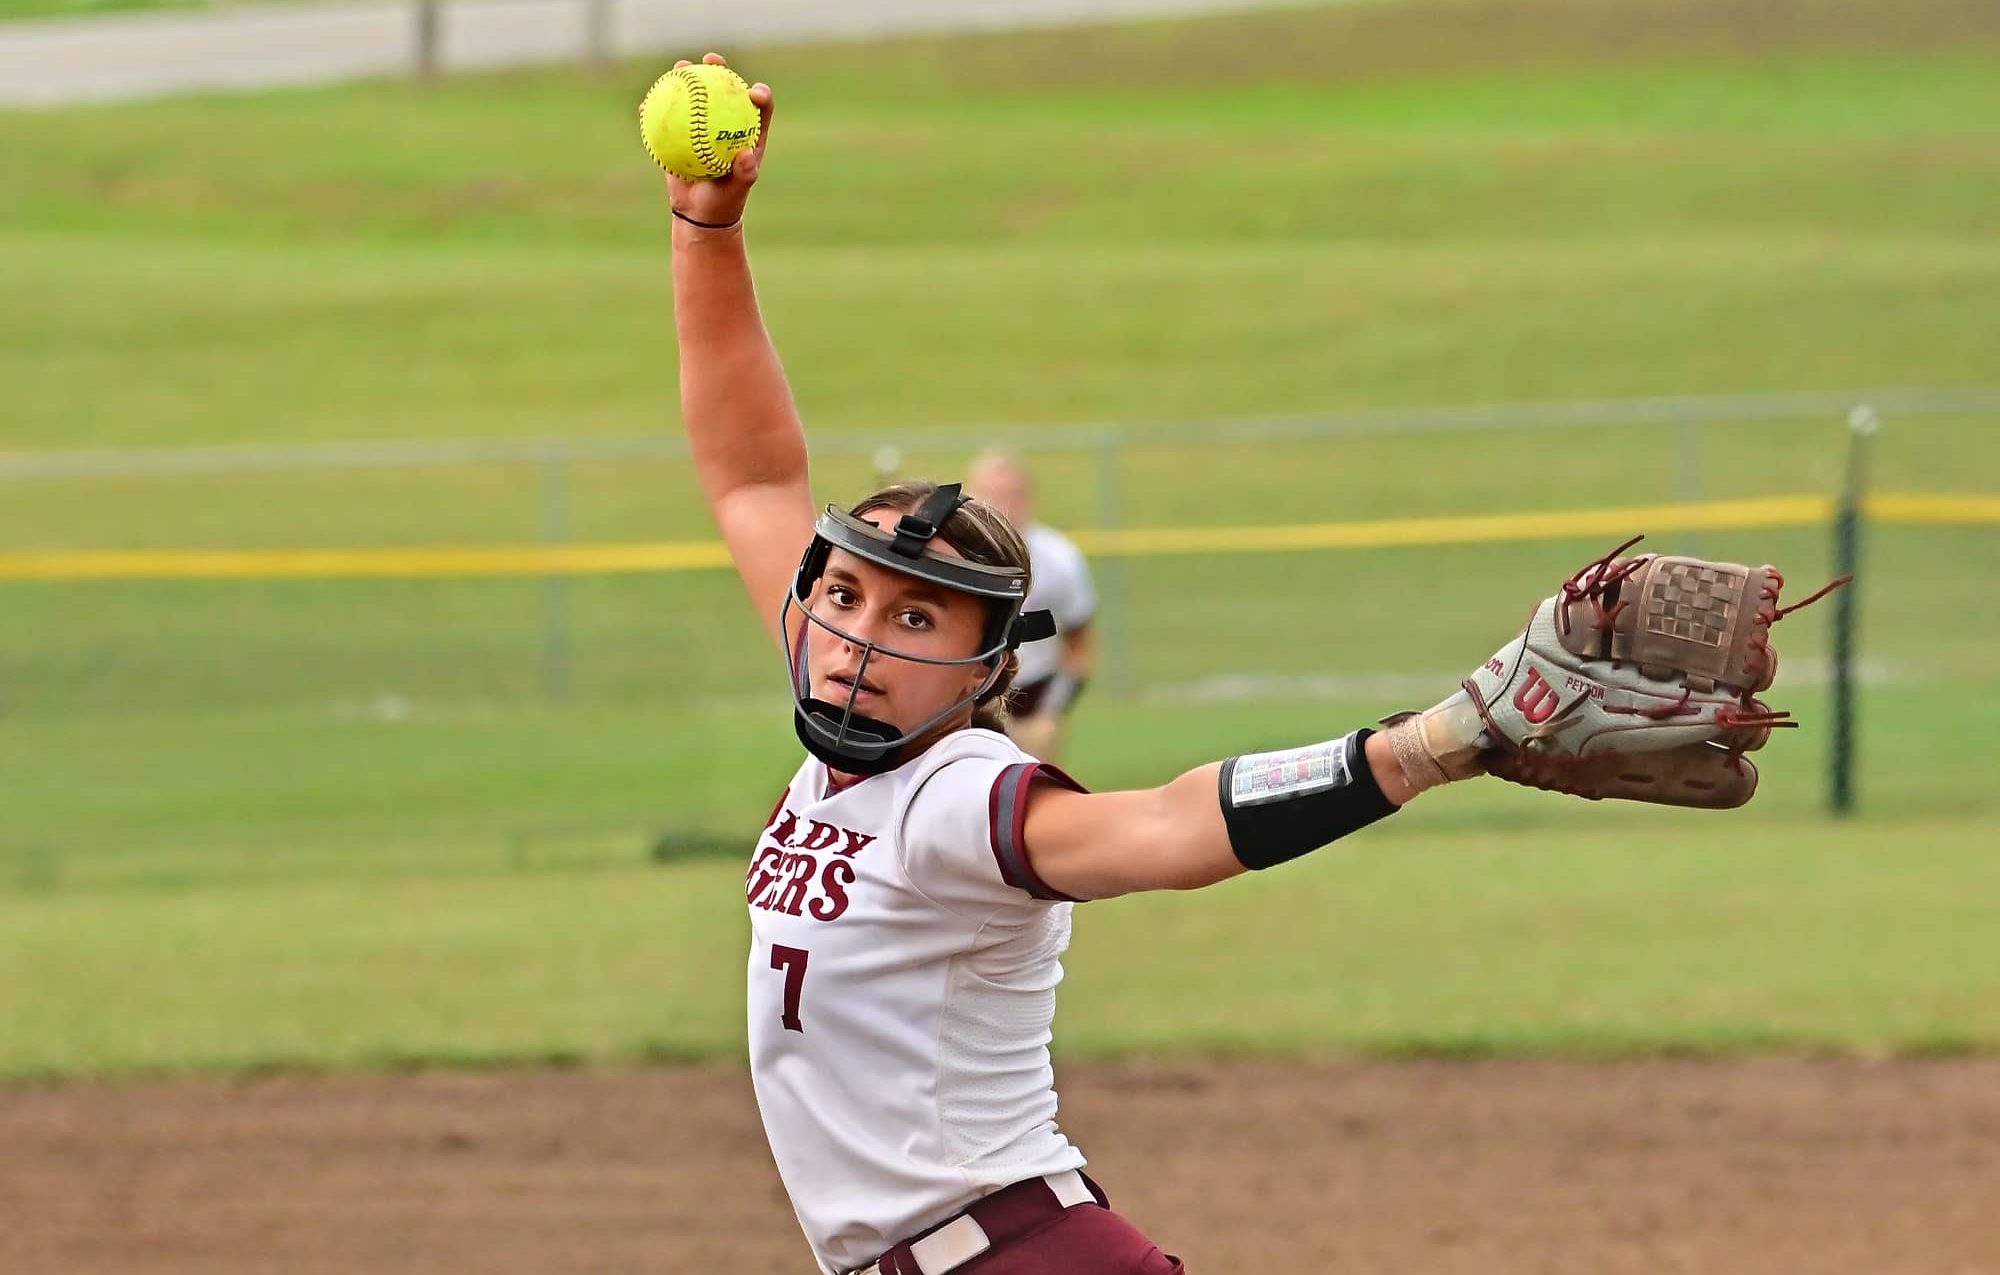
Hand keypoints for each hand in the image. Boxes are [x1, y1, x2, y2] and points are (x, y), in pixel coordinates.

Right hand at [664, 53, 772, 228]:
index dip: (760, 94)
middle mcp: (726, 123)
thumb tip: (747, 155)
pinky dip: (657, 108)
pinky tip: (646, 103)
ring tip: (679, 68)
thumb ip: (745, 174)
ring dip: (686, 76)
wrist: (701, 213)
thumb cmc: (725, 202)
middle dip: (720, 68)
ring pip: (694, 95)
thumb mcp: (737, 191)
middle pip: (724, 89)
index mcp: (747, 132)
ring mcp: (702, 125)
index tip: (753, 93)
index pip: (759, 107)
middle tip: (712, 60)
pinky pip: (668, 117)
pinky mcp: (681, 132)